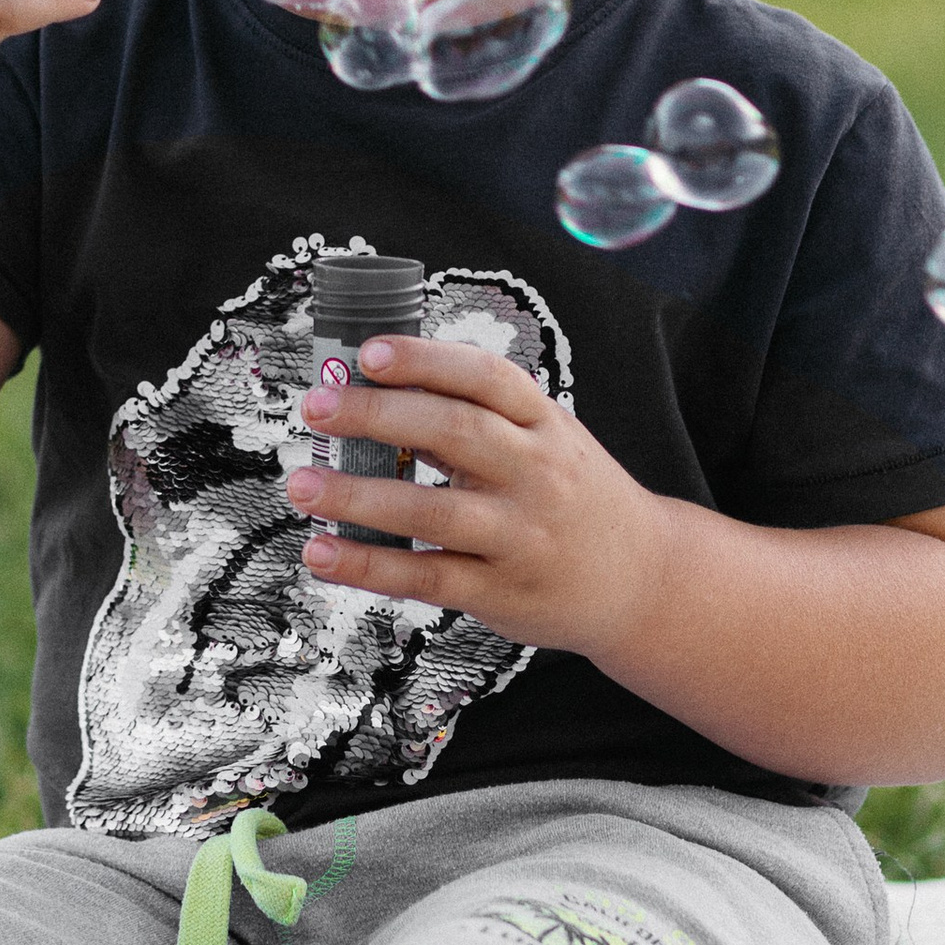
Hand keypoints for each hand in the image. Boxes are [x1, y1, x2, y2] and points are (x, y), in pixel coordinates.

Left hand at [285, 335, 676, 655]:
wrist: (643, 579)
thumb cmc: (575, 497)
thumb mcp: (546, 441)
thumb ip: (478, 418)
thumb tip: (382, 390)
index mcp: (545, 424)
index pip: (487, 378)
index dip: (427, 361)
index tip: (370, 353)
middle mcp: (537, 474)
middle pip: (454, 432)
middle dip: (377, 415)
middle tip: (316, 405)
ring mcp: (520, 535)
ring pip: (432, 510)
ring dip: (357, 495)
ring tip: (301, 484)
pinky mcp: (500, 591)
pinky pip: (425, 575)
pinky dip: (368, 566)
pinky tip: (321, 553)